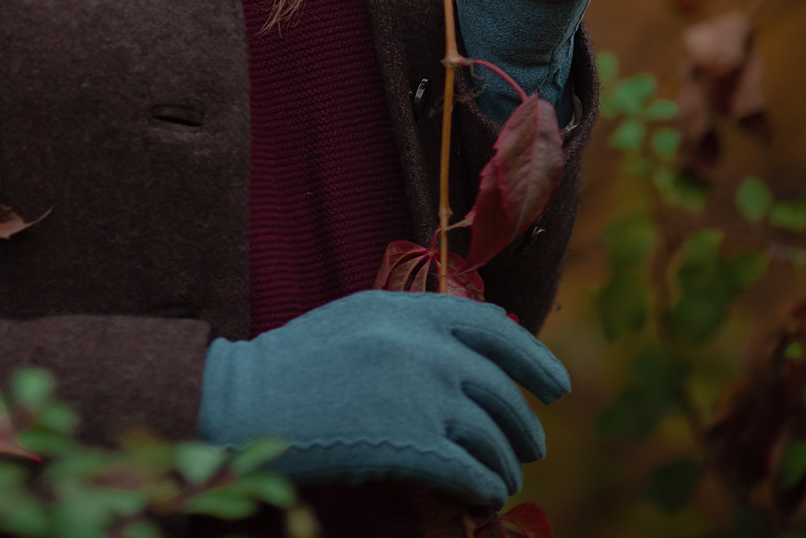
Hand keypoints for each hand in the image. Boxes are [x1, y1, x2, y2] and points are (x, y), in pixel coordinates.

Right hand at [197, 288, 568, 499]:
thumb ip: (411, 328)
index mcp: (409, 308)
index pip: (493, 328)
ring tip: (506, 477)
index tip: (555, 384)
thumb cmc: (298, 363)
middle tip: (532, 446)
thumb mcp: (358, 320)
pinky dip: (486, 487)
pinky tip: (484, 497)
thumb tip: (468, 354)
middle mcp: (423, 346)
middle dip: (524, 423)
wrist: (249, 399)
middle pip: (501, 387)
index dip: (532, 357)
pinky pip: (472, 470)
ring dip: (507, 462)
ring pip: (492, 434)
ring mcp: (420, 394)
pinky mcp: (412, 444)